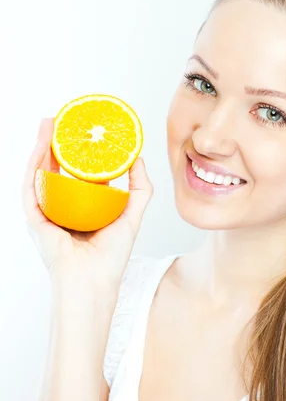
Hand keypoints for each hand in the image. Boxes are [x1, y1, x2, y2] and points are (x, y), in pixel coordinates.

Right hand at [22, 118, 153, 288]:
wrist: (94, 281)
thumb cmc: (111, 257)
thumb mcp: (130, 215)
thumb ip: (139, 189)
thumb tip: (138, 159)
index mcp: (79, 209)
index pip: (74, 174)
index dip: (76, 152)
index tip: (82, 131)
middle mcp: (60, 209)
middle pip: (54, 168)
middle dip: (54, 142)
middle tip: (60, 119)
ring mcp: (45, 213)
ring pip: (39, 173)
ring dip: (41, 146)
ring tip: (48, 123)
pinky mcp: (34, 219)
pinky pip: (31, 187)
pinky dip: (34, 165)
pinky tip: (40, 147)